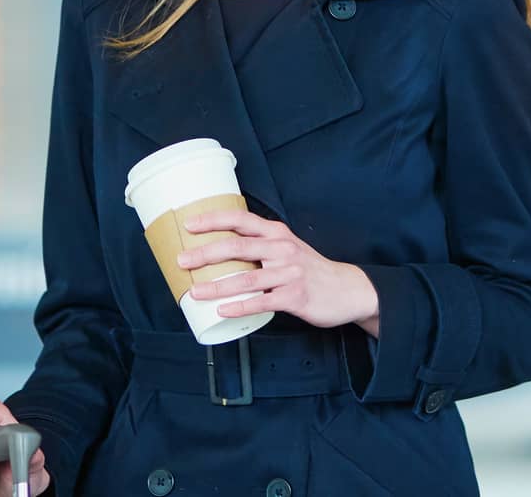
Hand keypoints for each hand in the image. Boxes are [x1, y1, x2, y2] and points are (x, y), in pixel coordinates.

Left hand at [178, 209, 379, 333]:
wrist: (348, 289)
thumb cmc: (309, 269)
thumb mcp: (288, 247)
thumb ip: (261, 244)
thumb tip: (220, 250)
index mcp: (277, 233)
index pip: (240, 219)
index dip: (213, 220)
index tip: (189, 224)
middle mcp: (282, 248)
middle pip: (238, 247)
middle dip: (205, 253)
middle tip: (182, 260)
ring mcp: (289, 273)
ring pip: (246, 278)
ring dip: (216, 286)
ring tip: (195, 291)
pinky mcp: (295, 297)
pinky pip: (262, 302)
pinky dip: (240, 307)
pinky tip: (222, 311)